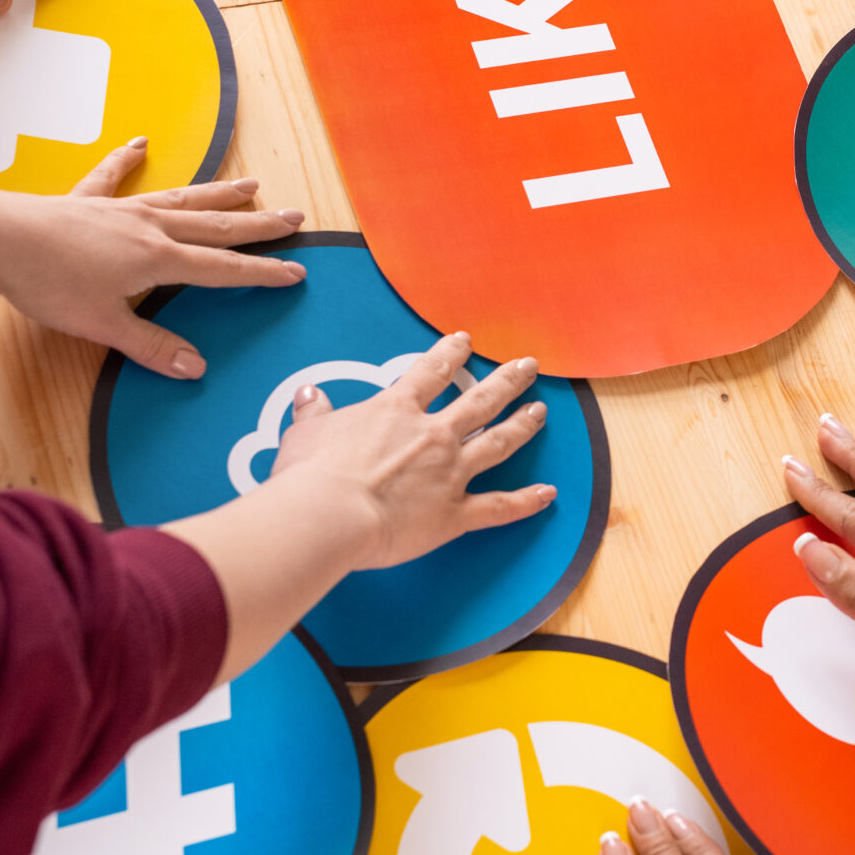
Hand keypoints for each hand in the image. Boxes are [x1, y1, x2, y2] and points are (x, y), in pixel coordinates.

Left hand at [0, 139, 305, 375]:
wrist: (0, 235)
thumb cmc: (49, 282)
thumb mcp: (102, 325)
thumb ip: (151, 346)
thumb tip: (196, 369)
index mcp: (158, 260)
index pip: (222, 270)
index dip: (262, 273)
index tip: (297, 272)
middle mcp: (150, 227)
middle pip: (216, 226)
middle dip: (258, 225)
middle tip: (295, 218)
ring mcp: (123, 209)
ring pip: (183, 199)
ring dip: (219, 193)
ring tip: (251, 185)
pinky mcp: (90, 200)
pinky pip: (116, 175)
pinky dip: (129, 159)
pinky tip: (141, 143)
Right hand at [272, 331, 554, 569]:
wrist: (327, 513)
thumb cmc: (310, 475)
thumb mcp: (305, 434)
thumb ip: (314, 414)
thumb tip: (309, 396)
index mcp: (396, 411)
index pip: (430, 372)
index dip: (450, 353)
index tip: (464, 341)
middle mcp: (432, 435)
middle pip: (480, 400)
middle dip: (507, 380)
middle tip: (528, 366)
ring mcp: (449, 472)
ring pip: (497, 442)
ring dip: (522, 425)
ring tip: (541, 411)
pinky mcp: (454, 514)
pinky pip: (499, 507)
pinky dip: (526, 501)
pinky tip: (549, 493)